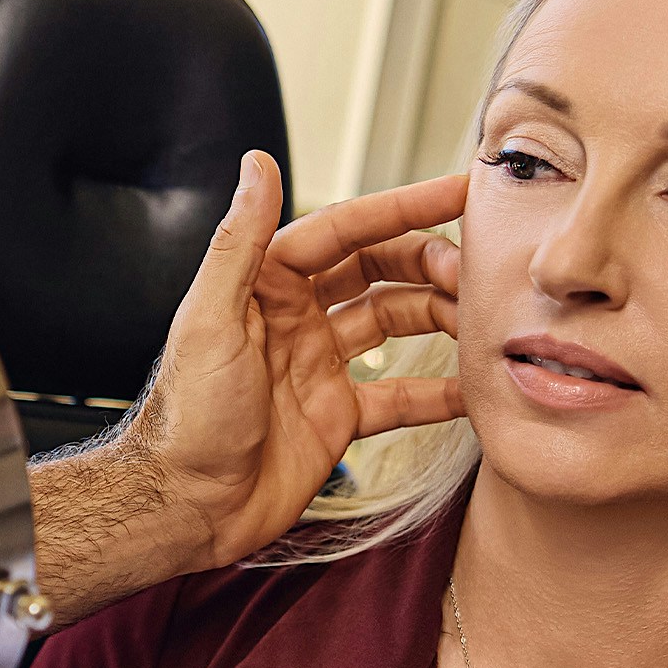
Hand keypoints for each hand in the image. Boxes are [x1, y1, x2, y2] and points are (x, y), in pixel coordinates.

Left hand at [133, 151, 465, 566]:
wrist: (186, 504)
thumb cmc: (187, 415)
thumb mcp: (210, 318)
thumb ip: (238, 241)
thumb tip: (258, 163)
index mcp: (265, 285)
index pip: (343, 230)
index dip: (400, 208)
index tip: (457, 191)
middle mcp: (296, 319)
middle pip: (377, 271)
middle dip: (428, 261)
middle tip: (474, 270)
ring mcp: (319, 367)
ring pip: (395, 323)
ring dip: (439, 316)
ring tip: (481, 319)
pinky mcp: (336, 418)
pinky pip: (400, 395)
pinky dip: (438, 391)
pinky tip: (473, 385)